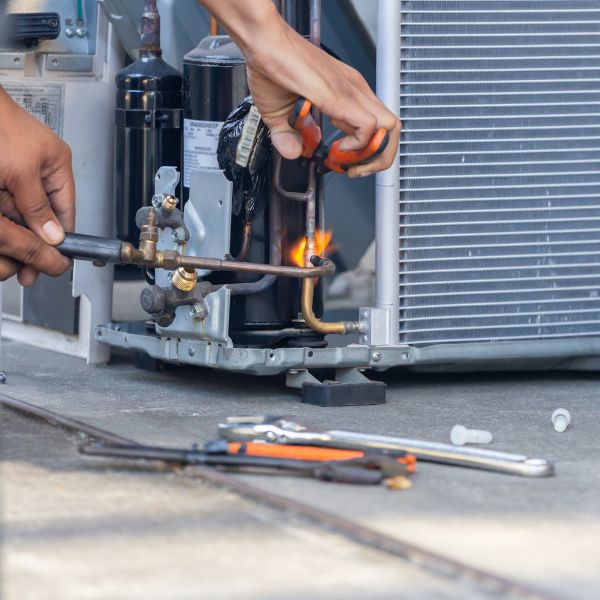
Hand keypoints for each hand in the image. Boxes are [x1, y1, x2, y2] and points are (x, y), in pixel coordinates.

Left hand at [0, 89, 73, 285]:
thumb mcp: (20, 170)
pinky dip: (2, 214)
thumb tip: (53, 235)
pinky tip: (1, 222)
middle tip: (26, 264)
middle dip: (31, 236)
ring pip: (17, 212)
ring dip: (12, 225)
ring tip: (11, 243)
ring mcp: (15, 172)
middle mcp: (37, 170)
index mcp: (56, 165)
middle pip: (40, 216)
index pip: (65, 212)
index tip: (52, 259)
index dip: (59, 238)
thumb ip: (37, 206)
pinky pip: (3, 203)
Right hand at [243, 20, 400, 176]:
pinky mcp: (339, 95)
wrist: (264, 43)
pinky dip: (357, 146)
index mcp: (346, 93)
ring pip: (388, 127)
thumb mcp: (278, 115)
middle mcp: (354, 90)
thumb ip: (287, 137)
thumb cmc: (273, 68)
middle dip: (377, 157)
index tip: (343, 162)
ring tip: (346, 161)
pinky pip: (367, 126)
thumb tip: (294, 152)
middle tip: (353, 167)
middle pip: (392, 128)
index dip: (366, 152)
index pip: (378, 126)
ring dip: (371, 155)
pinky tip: (336, 148)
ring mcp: (350, 90)